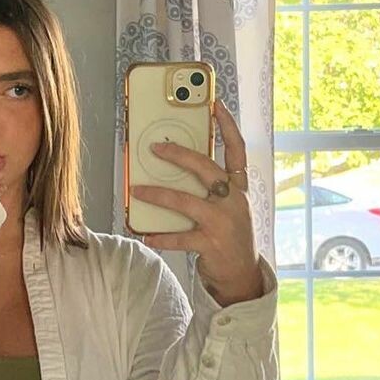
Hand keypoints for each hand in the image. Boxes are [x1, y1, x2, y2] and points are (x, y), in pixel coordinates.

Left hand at [128, 99, 263, 305]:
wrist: (242, 275)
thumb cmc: (229, 236)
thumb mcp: (228, 208)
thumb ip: (210, 188)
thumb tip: (175, 168)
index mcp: (239, 188)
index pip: (237, 150)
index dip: (228, 126)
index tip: (215, 104)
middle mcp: (234, 202)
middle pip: (207, 169)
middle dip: (180, 155)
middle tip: (156, 147)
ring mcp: (223, 223)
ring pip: (187, 201)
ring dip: (159, 195)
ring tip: (137, 190)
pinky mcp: (211, 245)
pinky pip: (180, 237)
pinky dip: (161, 236)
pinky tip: (145, 235)